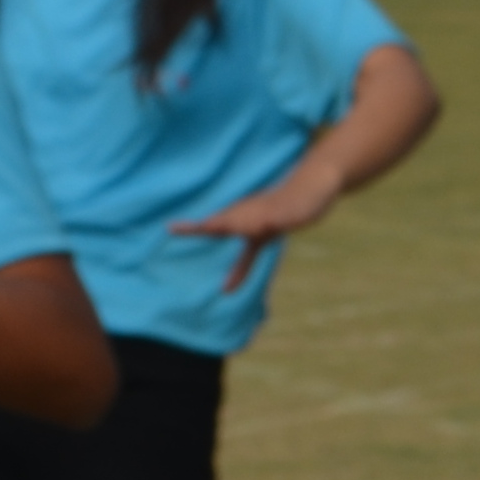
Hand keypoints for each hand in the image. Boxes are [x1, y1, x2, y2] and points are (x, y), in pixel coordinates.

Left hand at [175, 156, 339, 291]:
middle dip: (206, 227)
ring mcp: (268, 211)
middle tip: (176, 227)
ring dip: (233, 223)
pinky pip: (277, 217)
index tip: (169, 228)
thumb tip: (225, 291)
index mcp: (239, 219)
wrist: (310, 188)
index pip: (212, 227)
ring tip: (212, 226)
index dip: (192, 229)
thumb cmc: (278, 214)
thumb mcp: (259, 243)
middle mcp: (249, 213)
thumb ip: (241, 267)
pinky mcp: (288, 211)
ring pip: (248, 218)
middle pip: (224, 221)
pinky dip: (270, 221)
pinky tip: (266, 224)